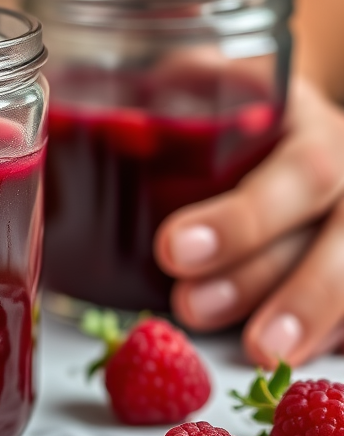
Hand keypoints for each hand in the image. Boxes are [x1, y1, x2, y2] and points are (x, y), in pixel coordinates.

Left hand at [155, 77, 343, 367]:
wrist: (277, 107)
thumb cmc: (228, 102)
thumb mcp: (198, 81)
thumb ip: (163, 100)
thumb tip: (113, 128)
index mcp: (305, 121)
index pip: (298, 172)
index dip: (242, 221)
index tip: (173, 250)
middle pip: (334, 233)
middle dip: (260, 278)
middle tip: (191, 307)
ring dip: (301, 314)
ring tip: (254, 351)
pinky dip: (333, 331)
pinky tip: (296, 354)